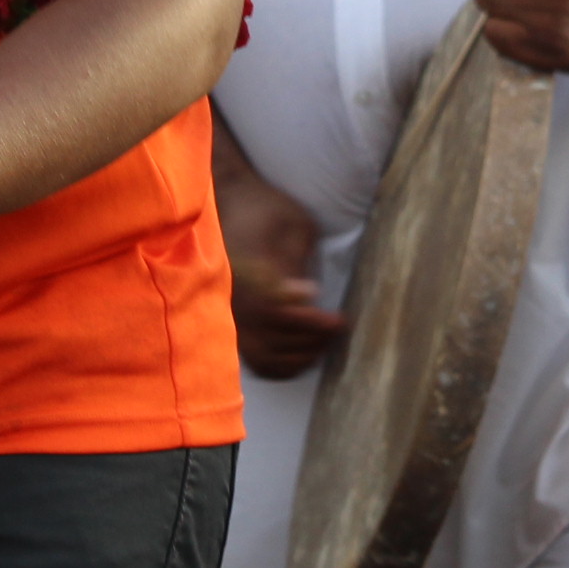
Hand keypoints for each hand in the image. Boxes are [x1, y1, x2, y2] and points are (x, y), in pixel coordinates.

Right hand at [217, 149, 339, 378]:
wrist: (230, 202)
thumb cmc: (267, 209)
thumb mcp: (293, 224)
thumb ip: (296, 261)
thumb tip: (305, 295)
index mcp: (245, 270)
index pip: (273, 307)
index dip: (305, 319)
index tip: (333, 315)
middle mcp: (233, 297)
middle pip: (272, 334)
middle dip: (312, 336)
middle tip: (339, 326)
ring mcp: (230, 313)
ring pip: (264, 354)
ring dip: (299, 353)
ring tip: (325, 340)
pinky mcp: (232, 322)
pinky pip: (255, 358)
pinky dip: (281, 365)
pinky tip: (304, 352)